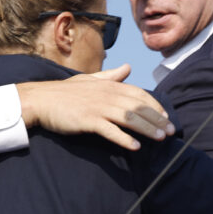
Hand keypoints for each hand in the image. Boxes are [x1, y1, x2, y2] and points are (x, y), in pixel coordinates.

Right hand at [16, 74, 174, 150]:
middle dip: (157, 119)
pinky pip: (110, 131)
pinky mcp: (88, 120)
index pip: (139, 94)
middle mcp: (107, 95)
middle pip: (139, 107)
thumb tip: (128, 67)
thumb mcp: (89, 80)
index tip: (166, 117)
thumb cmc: (65, 92)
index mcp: (109, 85)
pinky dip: (124, 138)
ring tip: (160, 139)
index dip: (155, 105)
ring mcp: (98, 108)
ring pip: (129, 118)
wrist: (41, 100)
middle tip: (171, 132)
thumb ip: (111, 76)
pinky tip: (135, 146)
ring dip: (147, 128)